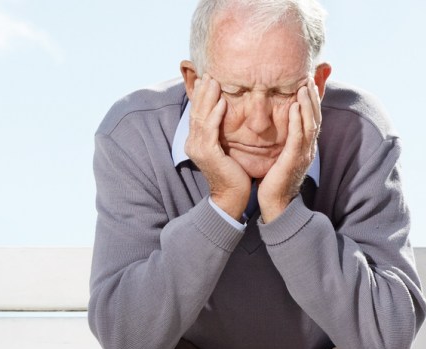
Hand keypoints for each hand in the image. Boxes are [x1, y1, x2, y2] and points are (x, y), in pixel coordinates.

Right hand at [184, 75, 252, 217]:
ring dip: (208, 97)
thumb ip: (221, 132)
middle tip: (209, 73)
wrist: (231, 197)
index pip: (197, 113)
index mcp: (195, 141)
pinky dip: (215, 114)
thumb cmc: (232, 172)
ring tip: (214, 81)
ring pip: (201, 117)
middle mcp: (193, 143)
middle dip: (202, 91)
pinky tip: (222, 102)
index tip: (206, 78)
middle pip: (196, 111)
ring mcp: (198, 148)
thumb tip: (227, 114)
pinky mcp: (208, 153)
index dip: (200, 95)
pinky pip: (210, 129)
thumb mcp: (224, 148)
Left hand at [258, 77, 321, 222]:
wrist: (275, 205)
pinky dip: (299, 120)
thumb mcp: (280, 156)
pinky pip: (299, 136)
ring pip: (311, 123)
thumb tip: (277, 128)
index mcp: (305, 146)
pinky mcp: (294, 160)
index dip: (312, 100)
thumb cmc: (274, 181)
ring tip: (305, 86)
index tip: (308, 82)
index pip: (312, 118)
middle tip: (310, 77)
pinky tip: (296, 106)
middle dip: (314, 96)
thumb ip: (282, 141)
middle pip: (316, 117)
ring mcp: (304, 154)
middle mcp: (308, 148)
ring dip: (309, 104)